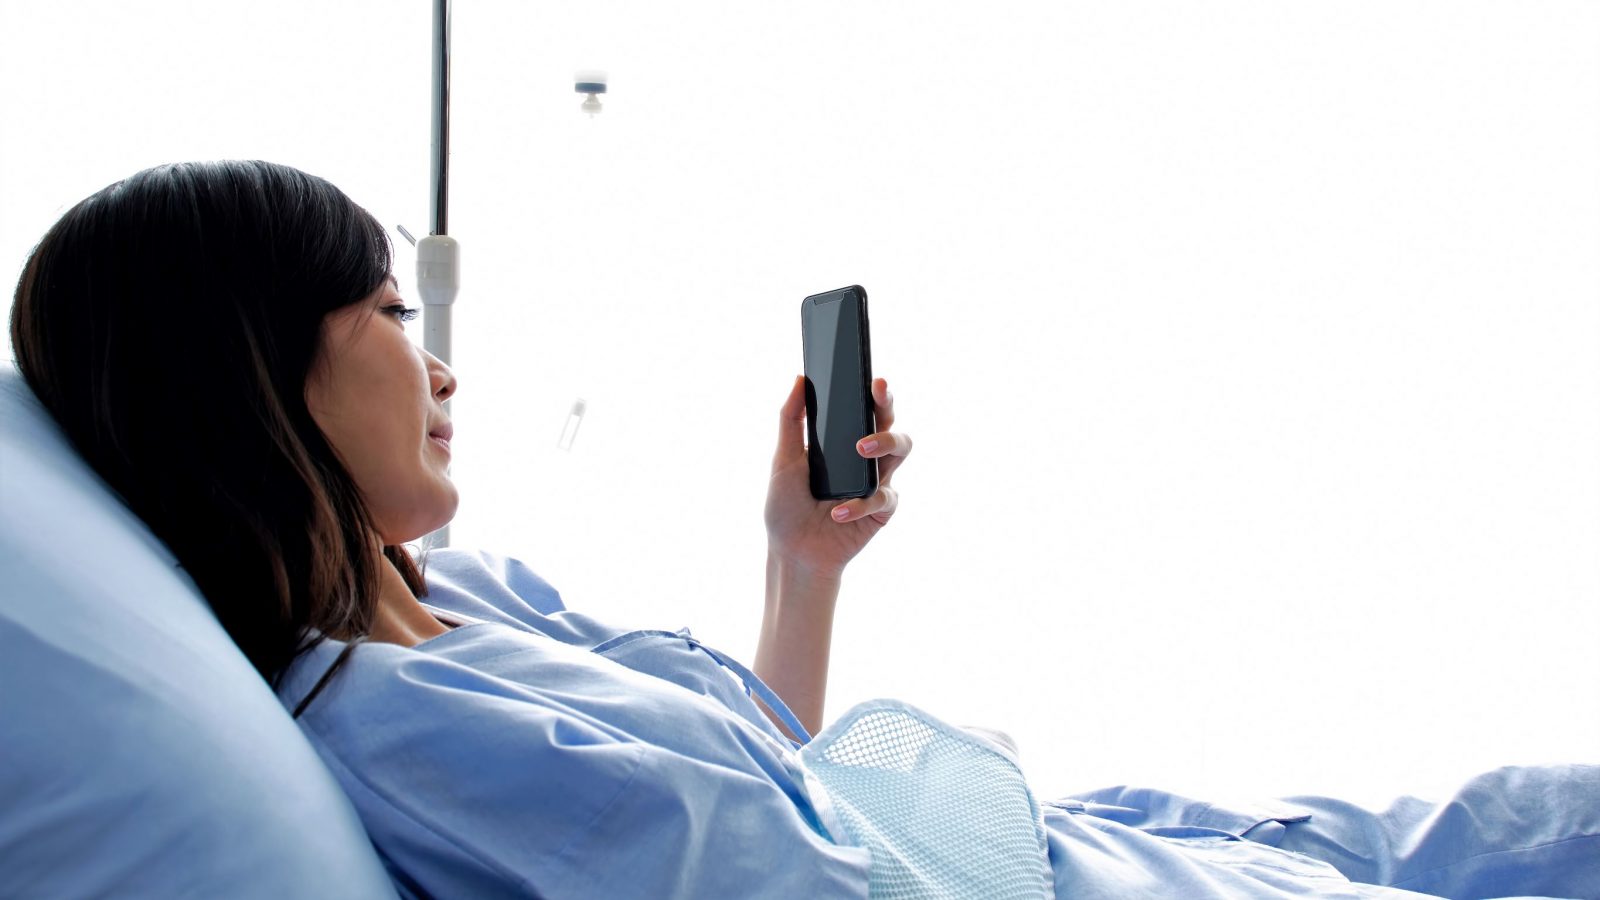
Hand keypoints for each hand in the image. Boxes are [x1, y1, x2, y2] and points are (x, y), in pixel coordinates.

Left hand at [764, 375, 911, 578]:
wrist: (793, 553)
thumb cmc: (787, 507)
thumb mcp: (783, 460)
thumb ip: (791, 420)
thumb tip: (800, 378)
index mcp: (844, 442)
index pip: (865, 410)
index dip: (874, 391)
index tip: (871, 378)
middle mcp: (865, 459)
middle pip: (890, 423)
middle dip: (887, 406)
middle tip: (876, 396)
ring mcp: (876, 482)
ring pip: (900, 451)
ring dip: (884, 443)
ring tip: (860, 449)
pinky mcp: (881, 511)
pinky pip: (883, 498)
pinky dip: (860, 505)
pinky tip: (838, 512)